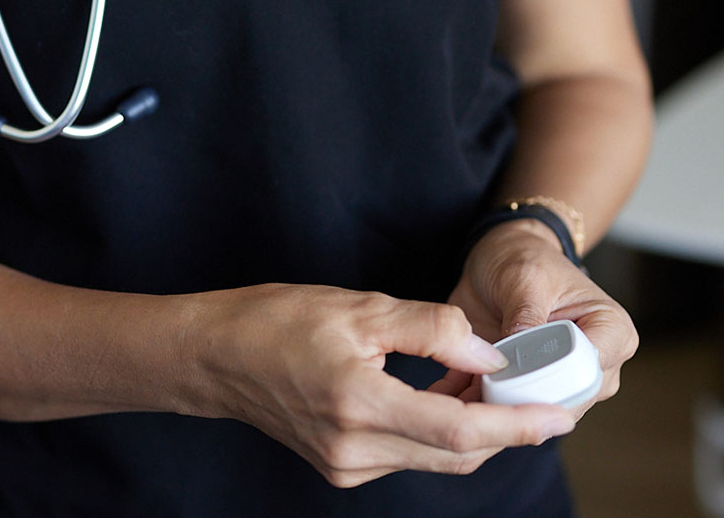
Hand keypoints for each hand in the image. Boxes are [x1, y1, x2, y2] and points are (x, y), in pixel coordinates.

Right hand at [186, 282, 574, 487]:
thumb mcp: (357, 307)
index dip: (516, 426)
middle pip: (455, 455)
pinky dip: (435, 431)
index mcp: (361, 404)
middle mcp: (356, 449)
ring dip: (471, 430)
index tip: (558, 416)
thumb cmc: (277, 319)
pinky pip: (407, 454)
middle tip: (542, 401)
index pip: (460, 430)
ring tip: (497, 390)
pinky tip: (446, 397)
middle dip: (504, 431)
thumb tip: (486, 349)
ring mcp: (347, 465)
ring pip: (433, 458)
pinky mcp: (341, 466)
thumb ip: (428, 327)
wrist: (215, 356)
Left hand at [442, 220, 636, 417]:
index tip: (514, 372)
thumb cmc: (524, 258)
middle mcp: (596, 365)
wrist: (499, 258)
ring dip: (501, 404)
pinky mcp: (535, 389)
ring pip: (539, 413)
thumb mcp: (524, 277)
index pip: (589, 371)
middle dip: (522, 397)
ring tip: (468, 384)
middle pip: (566, 401)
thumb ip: (525, 317)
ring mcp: (566, 382)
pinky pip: (512, 410)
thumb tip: (518, 358)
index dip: (550, 378)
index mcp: (611, 331)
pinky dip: (484, 402)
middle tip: (483, 385)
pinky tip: (458, 389)